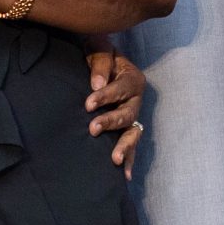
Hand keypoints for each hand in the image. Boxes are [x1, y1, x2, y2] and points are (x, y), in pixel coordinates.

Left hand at [85, 48, 145, 172]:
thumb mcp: (99, 49)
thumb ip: (100, 63)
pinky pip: (130, 144)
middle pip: (127, 114)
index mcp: (132, 78)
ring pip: (132, 132)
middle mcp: (136, 99)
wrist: (100, 63)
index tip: (88, 105)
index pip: (120, 89)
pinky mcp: (127, 127)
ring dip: (124, 146)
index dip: (105, 97)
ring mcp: (133, 115)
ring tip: (114, 159)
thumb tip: (96, 85)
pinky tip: (124, 175)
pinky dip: (129, 158)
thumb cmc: (98, 56)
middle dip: (111, 122)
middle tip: (93, 129)